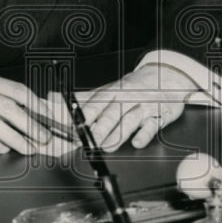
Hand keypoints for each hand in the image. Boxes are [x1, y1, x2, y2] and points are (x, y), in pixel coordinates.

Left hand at [79, 64, 198, 151]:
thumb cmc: (134, 86)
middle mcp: (127, 98)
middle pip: (111, 113)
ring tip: (107, 147)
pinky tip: (137, 143)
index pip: (95, 104)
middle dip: (99, 129)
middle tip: (88, 142)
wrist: (166, 76)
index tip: (73, 129)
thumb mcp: (109, 89)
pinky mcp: (159, 115)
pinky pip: (152, 126)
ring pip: (129, 120)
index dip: (84, 117)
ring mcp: (144, 106)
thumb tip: (55, 98)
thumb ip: (85, 98)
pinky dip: (144, 135)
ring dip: (117, 134)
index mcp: (113, 91)